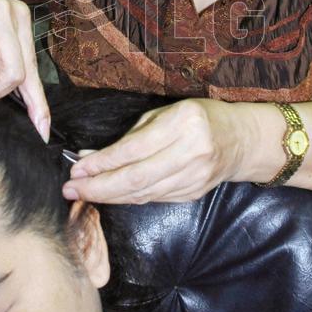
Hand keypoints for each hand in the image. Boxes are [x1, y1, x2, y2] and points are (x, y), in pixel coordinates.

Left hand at [62, 99, 253, 203]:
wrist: (241, 140)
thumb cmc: (199, 118)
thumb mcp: (167, 113)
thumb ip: (131, 135)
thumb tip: (89, 155)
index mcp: (184, 123)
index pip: (134, 149)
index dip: (102, 162)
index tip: (76, 168)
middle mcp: (192, 152)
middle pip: (135, 178)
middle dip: (98, 186)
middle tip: (70, 189)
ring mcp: (194, 177)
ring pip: (142, 193)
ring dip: (108, 196)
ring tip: (82, 194)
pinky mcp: (193, 193)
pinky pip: (152, 198)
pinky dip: (127, 198)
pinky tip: (109, 195)